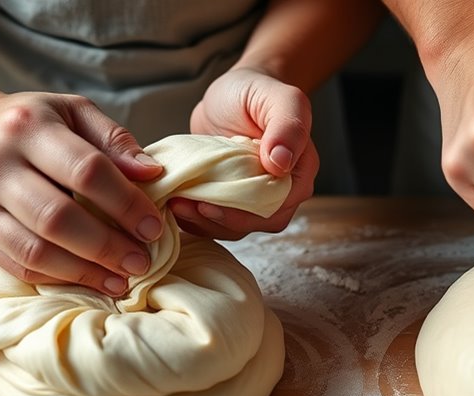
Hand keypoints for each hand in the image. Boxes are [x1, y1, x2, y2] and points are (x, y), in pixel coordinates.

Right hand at [0, 87, 164, 295]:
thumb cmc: (24, 122)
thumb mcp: (70, 111)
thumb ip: (114, 139)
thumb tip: (152, 173)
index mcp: (27, 128)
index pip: (85, 171)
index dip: (125, 203)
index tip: (153, 226)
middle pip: (58, 218)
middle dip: (108, 246)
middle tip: (142, 261)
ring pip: (36, 250)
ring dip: (85, 271)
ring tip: (122, 279)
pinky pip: (18, 265)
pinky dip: (58, 278)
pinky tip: (88, 280)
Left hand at [180, 67, 317, 239]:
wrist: (232, 94)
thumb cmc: (257, 92)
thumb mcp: (280, 98)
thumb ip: (289, 126)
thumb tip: (281, 163)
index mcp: (299, 172)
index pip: (277, 205)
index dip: (243, 212)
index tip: (208, 204)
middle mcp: (282, 192)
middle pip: (256, 222)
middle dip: (218, 220)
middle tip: (183, 206)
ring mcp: (255, 199)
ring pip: (235, 226)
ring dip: (203, 223)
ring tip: (174, 204)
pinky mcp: (231, 200)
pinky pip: (217, 221)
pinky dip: (196, 220)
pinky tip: (177, 207)